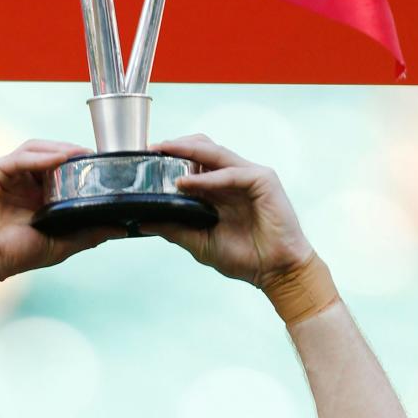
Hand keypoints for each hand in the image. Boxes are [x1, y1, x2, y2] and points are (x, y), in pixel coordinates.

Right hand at [0, 139, 119, 278]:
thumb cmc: (14, 255)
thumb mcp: (59, 244)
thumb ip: (88, 235)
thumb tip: (121, 229)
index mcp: (34, 195)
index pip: (58, 169)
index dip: (78, 165)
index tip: (102, 167)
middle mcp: (20, 181)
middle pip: (48, 155)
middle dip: (72, 153)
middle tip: (95, 157)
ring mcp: (5, 174)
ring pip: (35, 150)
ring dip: (59, 150)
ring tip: (80, 154)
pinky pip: (20, 158)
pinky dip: (41, 157)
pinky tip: (60, 159)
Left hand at [146, 134, 312, 288]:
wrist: (275, 272)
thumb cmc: (244, 257)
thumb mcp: (199, 242)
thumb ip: (173, 229)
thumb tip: (141, 222)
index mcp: (219, 189)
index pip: (193, 162)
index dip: (171, 156)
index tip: (145, 157)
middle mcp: (232, 178)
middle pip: (202, 148)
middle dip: (176, 145)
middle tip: (151, 149)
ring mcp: (248, 176)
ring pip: (215, 152)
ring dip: (188, 152)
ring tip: (163, 153)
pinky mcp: (263, 180)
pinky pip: (231, 172)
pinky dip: (207, 178)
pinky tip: (186, 183)